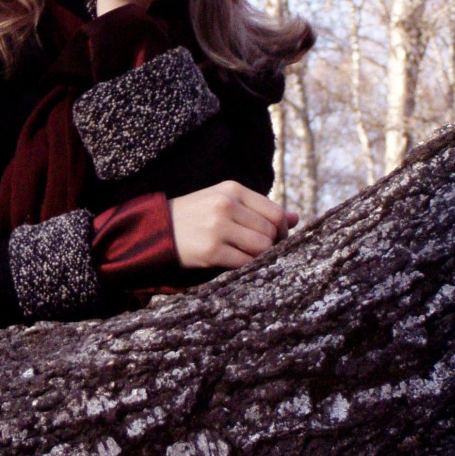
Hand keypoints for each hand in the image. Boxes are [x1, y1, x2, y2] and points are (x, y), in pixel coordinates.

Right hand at [168, 180, 298, 269]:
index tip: (276, 238)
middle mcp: (226, 205)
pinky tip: (236, 262)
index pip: (275, 212)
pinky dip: (247, 266)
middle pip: (271, 232)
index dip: (282, 229)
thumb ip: (259, 209)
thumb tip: (296, 217)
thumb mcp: (224, 202)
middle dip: (271, 245)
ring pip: (262, 247)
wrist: (157, 228)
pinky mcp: (211, 251)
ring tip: (247, 255)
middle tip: (260, 250)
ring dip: (259, 256)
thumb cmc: (196, 215)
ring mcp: (218, 228)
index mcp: (231, 189)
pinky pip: (245, 262)